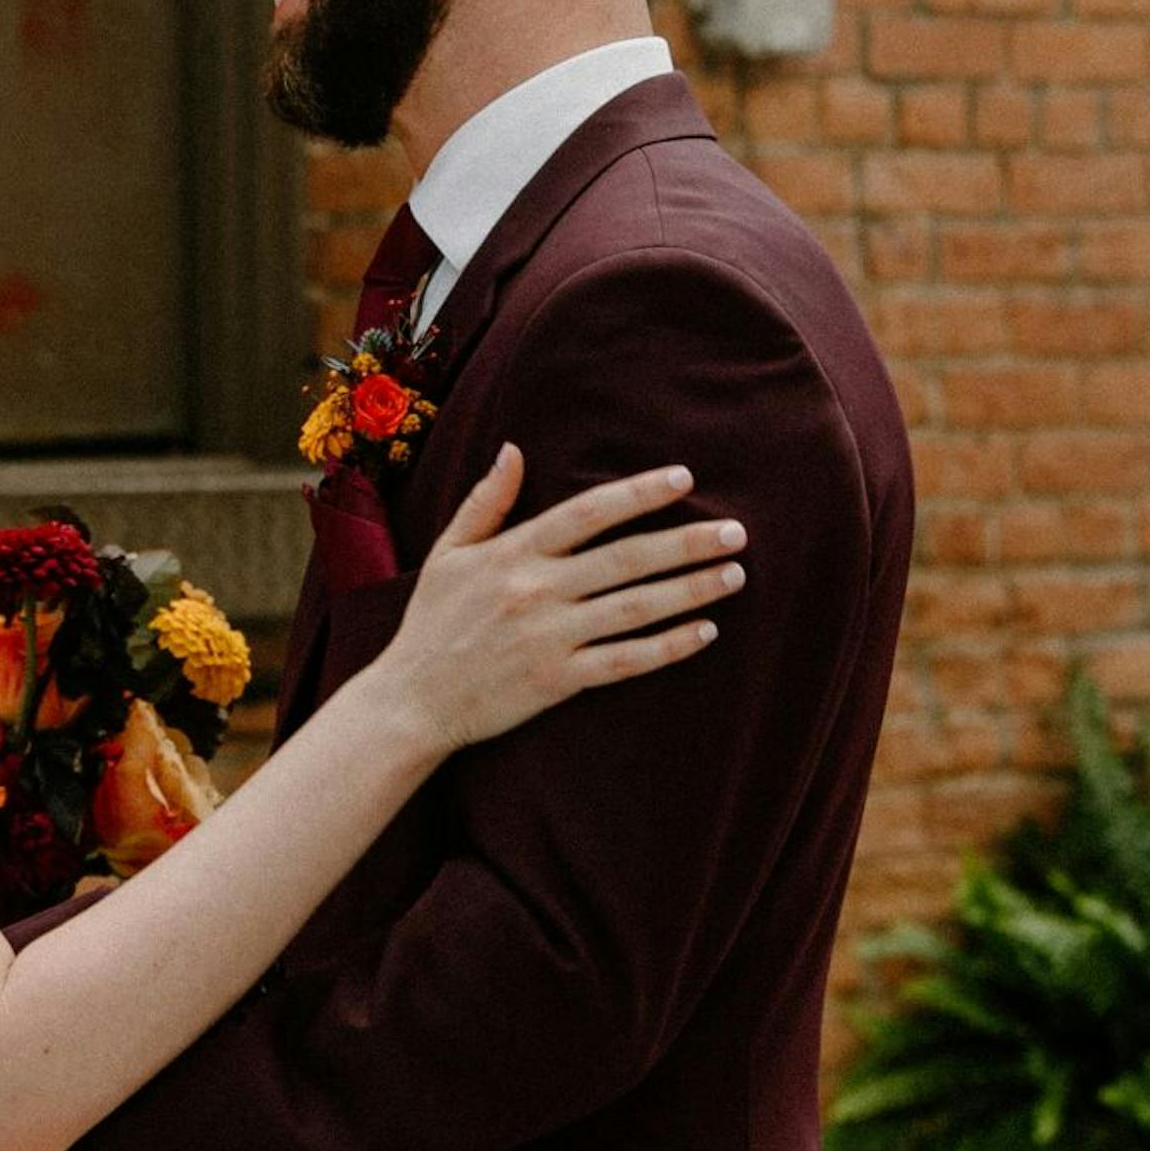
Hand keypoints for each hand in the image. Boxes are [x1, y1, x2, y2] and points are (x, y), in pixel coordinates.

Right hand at [368, 448, 746, 755]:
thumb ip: (486, 501)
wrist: (413, 700)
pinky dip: (668, 647)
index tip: (684, 478)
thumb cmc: (432, 623)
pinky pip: (625, 661)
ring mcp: (550, 637)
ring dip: (690, 590)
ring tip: (734, 575)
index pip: (587, 513)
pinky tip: (704, 632)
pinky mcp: (558, 681)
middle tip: (736, 531)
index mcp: (512, 553)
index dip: (638, 494)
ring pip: (635, 608)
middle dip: (686, 542)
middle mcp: (536, 590)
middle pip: (626, 558)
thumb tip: (514, 450)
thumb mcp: (449, 552)